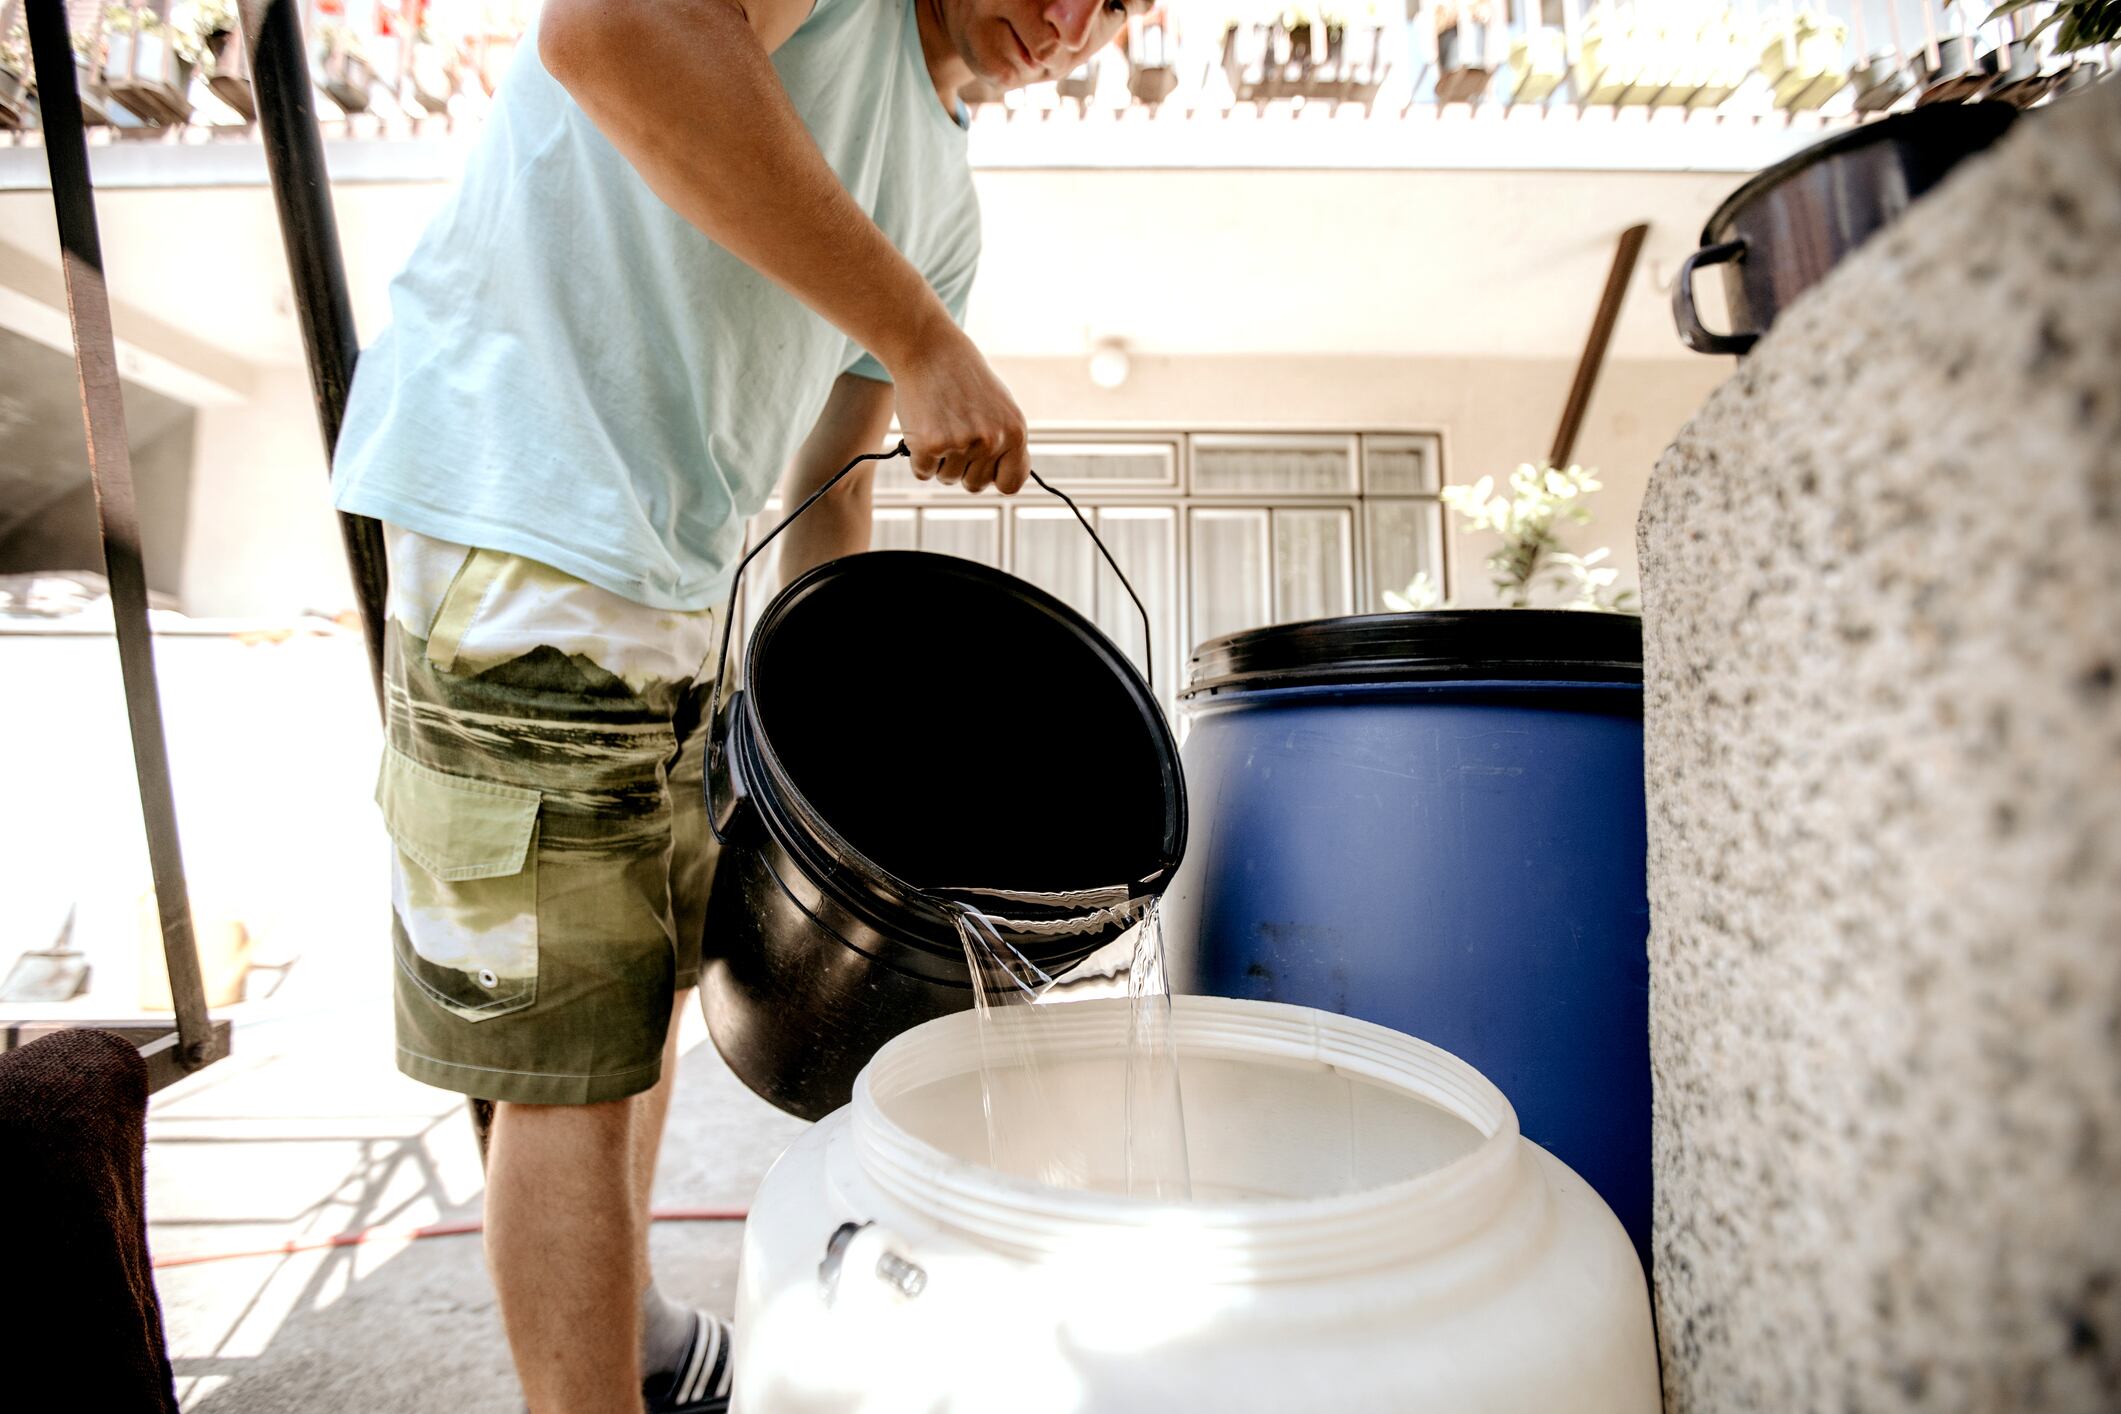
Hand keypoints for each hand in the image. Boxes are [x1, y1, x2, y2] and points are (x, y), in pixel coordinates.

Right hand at [890, 323, 1029, 494]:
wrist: (929, 350)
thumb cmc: (963, 380)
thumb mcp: (999, 408)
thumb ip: (1005, 444)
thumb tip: (1004, 482)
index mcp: (1015, 432)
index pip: (1010, 484)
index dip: (993, 478)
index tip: (983, 467)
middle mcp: (992, 440)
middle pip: (975, 485)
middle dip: (963, 467)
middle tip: (954, 433)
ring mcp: (961, 444)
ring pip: (948, 479)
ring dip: (940, 460)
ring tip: (940, 424)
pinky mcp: (930, 445)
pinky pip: (923, 473)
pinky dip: (919, 457)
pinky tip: (923, 427)